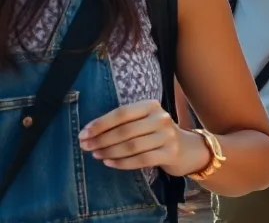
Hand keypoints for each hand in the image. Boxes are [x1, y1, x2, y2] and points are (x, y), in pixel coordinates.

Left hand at [77, 99, 204, 176]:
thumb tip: (88, 133)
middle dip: (101, 140)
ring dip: (109, 152)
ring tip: (96, 155)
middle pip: (125, 131)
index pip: (121, 113)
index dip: (100, 124)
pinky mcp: (170, 153)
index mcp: (151, 106)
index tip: (83, 134)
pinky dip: (122, 163)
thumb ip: (122, 123)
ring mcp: (167, 136)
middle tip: (85, 147)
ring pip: (131, 146)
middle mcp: (161, 118)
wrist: (185, 148)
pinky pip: (141, 160)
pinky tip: (109, 163)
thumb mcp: (143, 121)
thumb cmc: (154, 133)